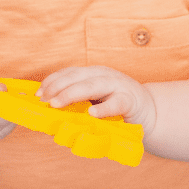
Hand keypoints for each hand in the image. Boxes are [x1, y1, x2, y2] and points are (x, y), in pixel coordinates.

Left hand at [36, 66, 156, 131]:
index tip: (38, 93)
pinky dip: (103, 108)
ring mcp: (117, 86)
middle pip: (76, 76)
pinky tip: (92, 113)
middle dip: (57, 87)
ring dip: (71, 94)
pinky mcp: (130, 101)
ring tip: (57, 104)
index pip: (68, 72)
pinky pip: (116, 103)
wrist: (149, 111)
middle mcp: (104, 75)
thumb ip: (76, 103)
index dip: (52, 81)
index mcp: (93, 73)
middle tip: (43, 100)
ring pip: (92, 85)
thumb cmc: (116, 106)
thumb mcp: (94, 100)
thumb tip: (50, 115)